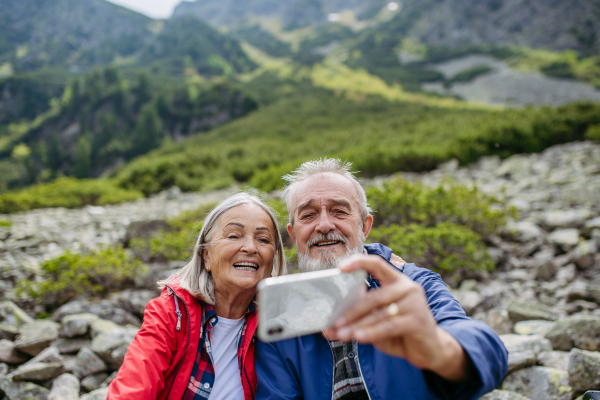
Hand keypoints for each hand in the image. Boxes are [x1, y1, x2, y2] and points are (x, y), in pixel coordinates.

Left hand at [323, 254, 470, 381]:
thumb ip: (361, 318)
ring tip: (341, 334)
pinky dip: (371, 332)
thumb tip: (330, 326)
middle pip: (373, 296)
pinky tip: (359, 337)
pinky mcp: (418, 320)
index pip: (377, 264)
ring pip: (379, 314)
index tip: (341, 267)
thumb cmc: (401, 332)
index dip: (359, 262)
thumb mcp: (380, 320)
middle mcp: (408, 287)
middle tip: (334, 323)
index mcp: (397, 281)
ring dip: (357, 325)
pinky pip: (389, 326)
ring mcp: (415, 303)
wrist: (432, 350)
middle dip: (350, 311)